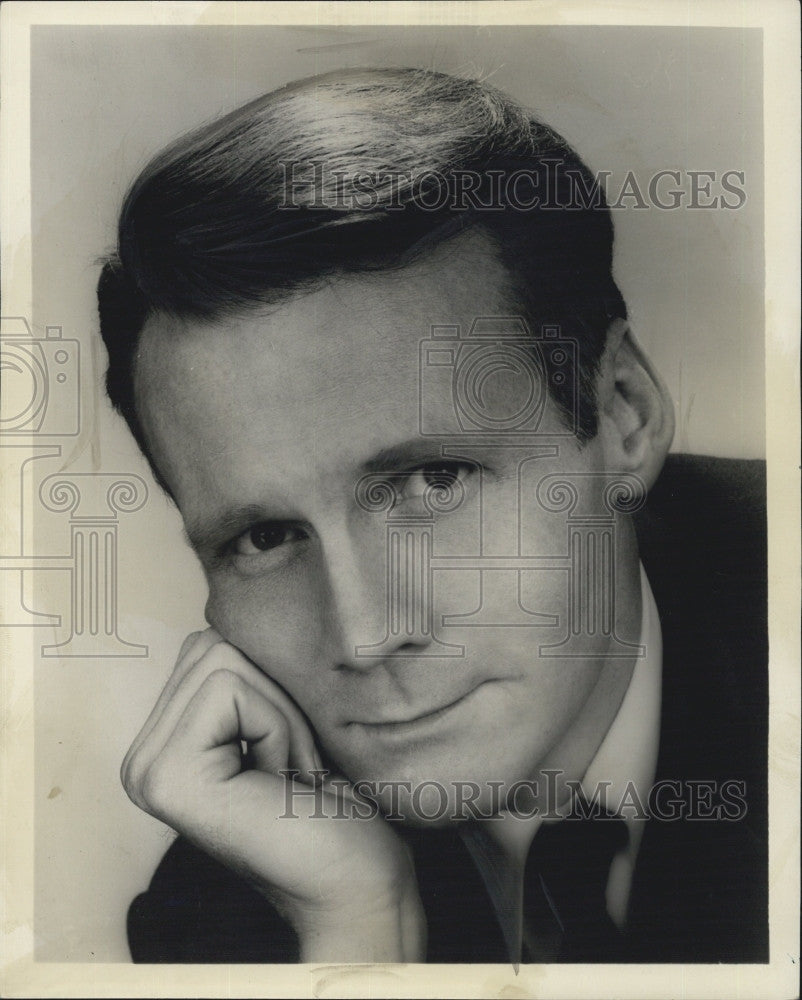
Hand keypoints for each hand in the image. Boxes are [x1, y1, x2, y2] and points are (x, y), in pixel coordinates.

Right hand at [121, 629, 425, 960]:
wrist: (356, 877)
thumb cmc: (330, 801)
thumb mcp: (274, 718)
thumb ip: (241, 673)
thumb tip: (235, 609)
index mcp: (162, 744)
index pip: (208, 645)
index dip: (268, 683)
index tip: (286, 749)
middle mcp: (141, 759)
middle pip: (213, 646)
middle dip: (272, 694)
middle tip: (290, 763)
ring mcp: (147, 771)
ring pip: (223, 661)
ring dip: (278, 712)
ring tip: (286, 771)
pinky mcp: (169, 777)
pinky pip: (231, 688)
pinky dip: (276, 724)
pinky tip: (281, 780)